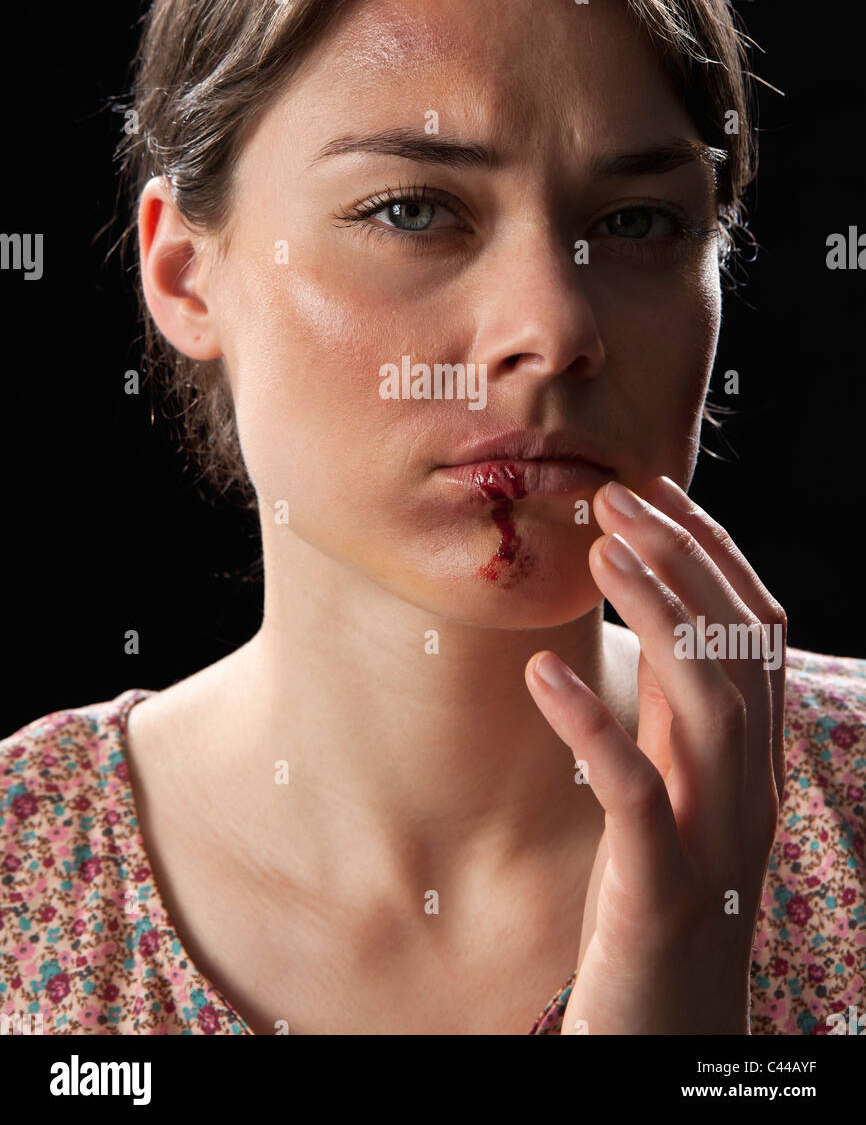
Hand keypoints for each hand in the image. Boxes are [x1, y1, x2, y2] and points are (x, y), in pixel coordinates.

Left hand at [525, 475, 785, 1034]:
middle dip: (686, 563)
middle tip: (619, 498)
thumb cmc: (657, 905)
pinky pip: (636, 797)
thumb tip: (644, 618)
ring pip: (710, 709)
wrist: (669, 1045)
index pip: (755, 636)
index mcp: (750, 764)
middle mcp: (749, 794)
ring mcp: (714, 845)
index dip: (712, 555)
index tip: (656, 492)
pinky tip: (543, 673)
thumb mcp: (671, 795)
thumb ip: (667, 718)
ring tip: (601, 551)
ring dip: (660, 618)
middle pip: (740, 654)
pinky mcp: (664, 895)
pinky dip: (592, 728)